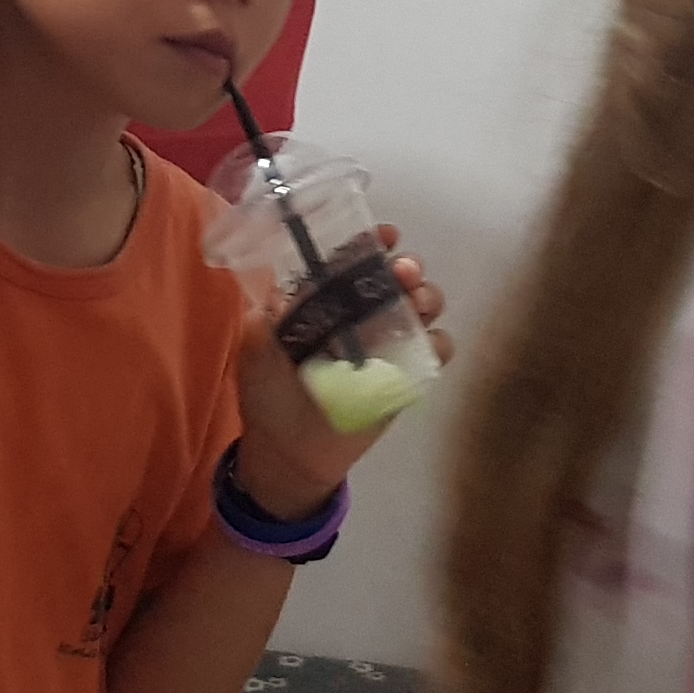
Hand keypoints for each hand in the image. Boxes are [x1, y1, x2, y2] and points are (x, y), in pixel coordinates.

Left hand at [231, 228, 449, 515]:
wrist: (289, 455)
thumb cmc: (269, 396)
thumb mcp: (255, 354)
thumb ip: (264, 323)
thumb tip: (282, 294)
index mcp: (328, 300)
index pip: (354, 260)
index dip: (371, 244)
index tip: (383, 237)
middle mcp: (363, 314)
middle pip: (398, 278)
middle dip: (407, 268)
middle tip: (403, 272)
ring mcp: (388, 344)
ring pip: (422, 307)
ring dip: (427, 297)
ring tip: (417, 304)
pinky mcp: (407, 378)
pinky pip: (435, 353)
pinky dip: (438, 344)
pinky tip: (427, 345)